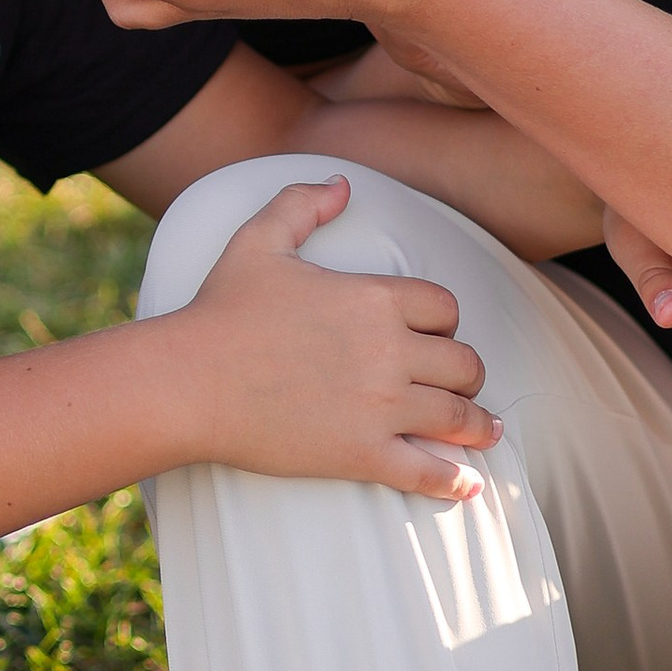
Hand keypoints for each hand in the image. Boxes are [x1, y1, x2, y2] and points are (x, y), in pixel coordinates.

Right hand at [171, 175, 500, 501]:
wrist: (188, 381)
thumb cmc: (220, 311)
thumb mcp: (258, 241)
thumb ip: (301, 204)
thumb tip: (341, 183)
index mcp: (374, 299)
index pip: (445, 308)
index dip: (446, 321)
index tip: (436, 335)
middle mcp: (390, 352)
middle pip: (464, 363)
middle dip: (465, 372)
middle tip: (458, 383)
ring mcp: (380, 407)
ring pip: (458, 415)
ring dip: (476, 423)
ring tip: (483, 430)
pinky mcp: (361, 454)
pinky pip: (427, 471)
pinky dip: (454, 482)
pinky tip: (468, 487)